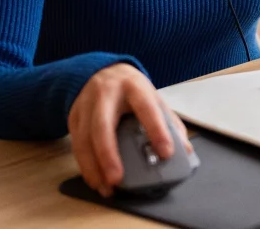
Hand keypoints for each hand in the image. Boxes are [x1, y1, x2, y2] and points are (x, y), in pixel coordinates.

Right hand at [68, 63, 191, 197]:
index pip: (146, 107)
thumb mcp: (152, 97)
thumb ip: (169, 122)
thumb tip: (185, 150)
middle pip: (102, 125)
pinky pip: (76, 144)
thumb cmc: (132, 90)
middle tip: (118, 179)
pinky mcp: (73, 116)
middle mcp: (105, 93)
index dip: (156, 130)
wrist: (102, 71)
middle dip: (109, 154)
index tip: (166, 153)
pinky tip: (95, 179)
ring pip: (84, 138)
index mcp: (133, 86)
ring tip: (106, 187)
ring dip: (93, 167)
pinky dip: (85, 165)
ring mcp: (86, 104)